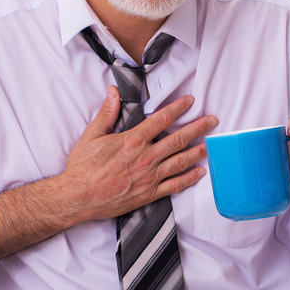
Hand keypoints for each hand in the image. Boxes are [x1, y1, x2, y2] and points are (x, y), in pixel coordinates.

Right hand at [62, 88, 216, 220]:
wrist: (77, 197)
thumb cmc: (82, 167)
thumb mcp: (92, 135)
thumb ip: (106, 113)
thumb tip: (113, 92)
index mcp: (132, 141)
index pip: (161, 120)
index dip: (178, 108)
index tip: (190, 101)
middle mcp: (145, 158)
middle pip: (178, 139)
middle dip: (198, 128)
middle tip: (212, 120)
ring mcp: (149, 177)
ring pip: (181, 161)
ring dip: (198, 151)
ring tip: (211, 144)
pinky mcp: (149, 194)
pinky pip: (175, 185)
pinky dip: (189, 178)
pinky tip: (200, 172)